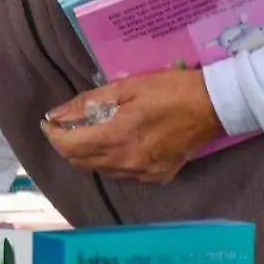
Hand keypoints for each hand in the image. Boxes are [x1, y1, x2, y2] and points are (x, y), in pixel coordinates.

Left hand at [41, 70, 224, 184]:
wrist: (215, 106)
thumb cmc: (170, 89)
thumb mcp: (127, 87)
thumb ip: (89, 102)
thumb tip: (57, 114)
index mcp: (117, 137)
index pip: (69, 146)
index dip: (53, 135)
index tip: (49, 122)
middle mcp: (127, 162)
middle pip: (80, 162)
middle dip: (67, 143)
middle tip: (68, 123)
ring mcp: (143, 173)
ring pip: (100, 169)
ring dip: (87, 153)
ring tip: (91, 130)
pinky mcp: (157, 177)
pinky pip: (121, 173)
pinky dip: (110, 160)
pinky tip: (116, 141)